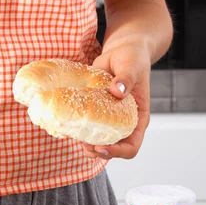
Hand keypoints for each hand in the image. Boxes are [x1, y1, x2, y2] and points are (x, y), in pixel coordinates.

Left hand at [83, 40, 151, 159]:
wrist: (121, 52)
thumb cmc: (132, 59)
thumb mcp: (132, 66)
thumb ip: (126, 78)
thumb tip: (117, 91)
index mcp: (138, 118)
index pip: (132, 145)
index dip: (118, 152)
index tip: (101, 147)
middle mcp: (124, 123)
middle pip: (114, 149)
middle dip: (98, 151)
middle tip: (84, 144)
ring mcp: (109, 120)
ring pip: (99, 142)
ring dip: (87, 145)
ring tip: (75, 138)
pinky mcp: (95, 113)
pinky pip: (87, 128)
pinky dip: (78, 131)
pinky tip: (67, 126)